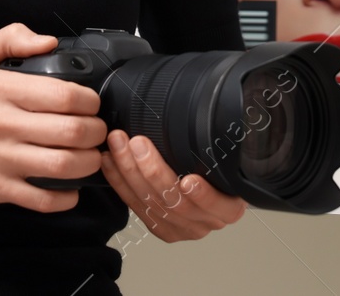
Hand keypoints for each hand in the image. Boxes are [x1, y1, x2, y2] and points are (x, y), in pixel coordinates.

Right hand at [0, 23, 107, 212]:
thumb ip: (12, 37)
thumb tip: (49, 42)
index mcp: (1, 89)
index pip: (64, 94)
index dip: (90, 101)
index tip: (92, 104)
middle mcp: (2, 123)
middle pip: (70, 131)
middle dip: (95, 132)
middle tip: (97, 132)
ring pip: (61, 166)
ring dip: (87, 164)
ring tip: (90, 157)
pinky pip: (40, 199)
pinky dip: (64, 198)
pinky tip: (71, 190)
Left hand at [100, 128, 246, 241]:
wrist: (208, 184)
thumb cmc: (218, 166)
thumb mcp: (227, 156)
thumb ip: (219, 145)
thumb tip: (212, 111)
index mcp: (228, 208)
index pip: (217, 206)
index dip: (203, 196)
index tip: (190, 180)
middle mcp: (205, 222)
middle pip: (175, 202)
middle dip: (152, 171)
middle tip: (138, 143)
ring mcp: (180, 228)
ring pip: (150, 203)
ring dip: (129, 171)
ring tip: (118, 145)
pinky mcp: (159, 228)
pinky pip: (135, 206)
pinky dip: (119, 182)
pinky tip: (111, 162)